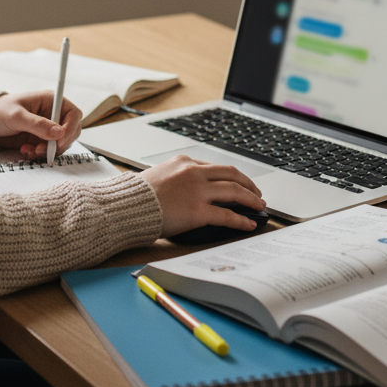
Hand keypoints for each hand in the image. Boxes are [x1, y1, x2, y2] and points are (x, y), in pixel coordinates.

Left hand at [0, 90, 82, 159]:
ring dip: (48, 151)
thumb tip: (59, 133)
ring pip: (61, 144)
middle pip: (71, 131)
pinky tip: (25, 150)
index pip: (74, 114)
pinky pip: (49, 151)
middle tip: (44, 149)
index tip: (60, 141)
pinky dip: (39, 154)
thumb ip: (37, 124)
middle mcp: (52, 114)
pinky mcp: (40, 140)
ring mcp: (47, 128)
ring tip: (30, 150)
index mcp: (51, 101)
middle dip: (60, 143)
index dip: (71, 128)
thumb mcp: (17, 117)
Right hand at [141, 155, 265, 236]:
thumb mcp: (159, 177)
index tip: (238, 183)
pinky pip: (227, 214)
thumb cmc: (137, 196)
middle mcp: (194, 173)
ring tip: (259, 207)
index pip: (216, 168)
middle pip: (232, 174)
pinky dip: (241, 219)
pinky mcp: (198, 211)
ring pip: (235, 191)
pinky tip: (248, 224)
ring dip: (251, 199)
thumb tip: (189, 192)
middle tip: (256, 194)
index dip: (232, 176)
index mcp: (184, 162)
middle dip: (248, 184)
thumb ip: (177, 180)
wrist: (127, 205)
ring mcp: (197, 191)